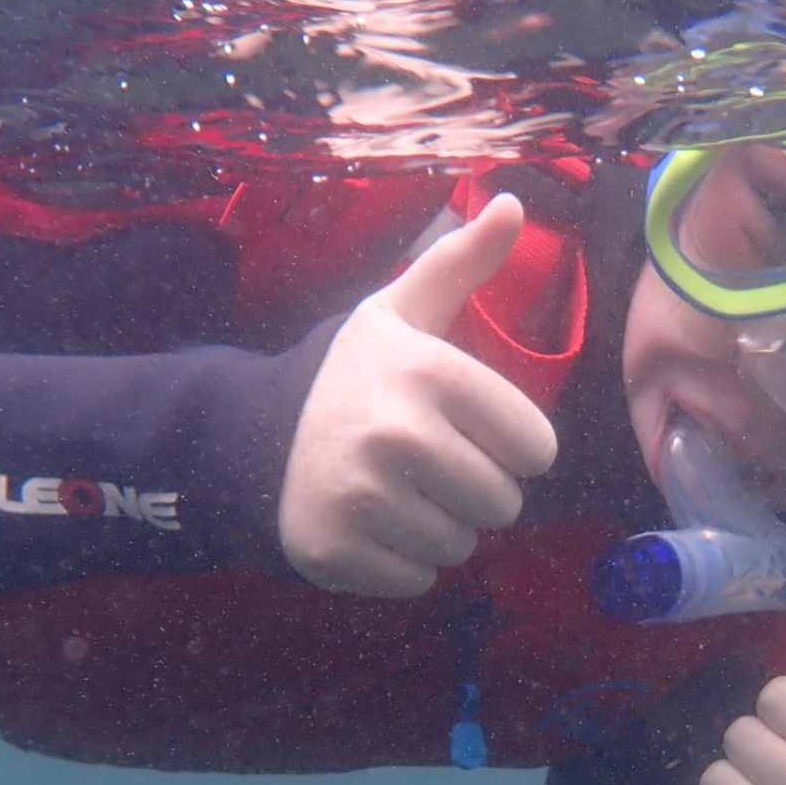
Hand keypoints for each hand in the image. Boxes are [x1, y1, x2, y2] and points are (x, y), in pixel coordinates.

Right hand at [279, 193, 558, 596]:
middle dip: (475, 491)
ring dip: (439, 528)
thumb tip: (515, 203)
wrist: (249, 439)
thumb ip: (461, 263)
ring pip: (462, 547)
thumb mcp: (401, 312)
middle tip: (426, 464)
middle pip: (503, 504)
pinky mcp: (337, 551)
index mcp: (430, 374)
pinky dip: (401, 562)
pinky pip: (419, 581)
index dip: (510, 444)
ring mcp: (363, 498)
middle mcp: (397, 435)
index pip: (536, 448)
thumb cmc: (349, 377)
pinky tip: (368, 523)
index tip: (469, 428)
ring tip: (395, 492)